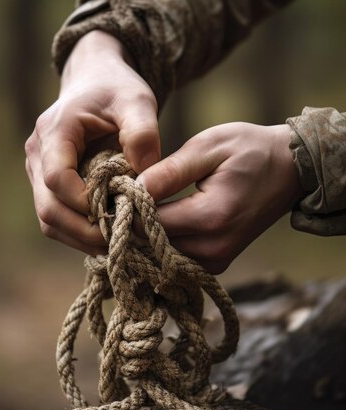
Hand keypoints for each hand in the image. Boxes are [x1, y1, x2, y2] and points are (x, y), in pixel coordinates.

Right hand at [25, 30, 159, 254]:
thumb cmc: (117, 89)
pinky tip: (107, 234)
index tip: (120, 214)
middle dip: (84, 231)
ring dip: (81, 237)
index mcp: (55, 131)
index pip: (58, 179)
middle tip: (122, 242)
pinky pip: (56, 217)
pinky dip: (79, 232)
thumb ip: (143, 134)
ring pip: (49, 219)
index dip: (86, 203)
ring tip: (117, 244)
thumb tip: (146, 177)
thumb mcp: (137, 101)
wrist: (95, 81)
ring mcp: (37, 170)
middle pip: (48, 208)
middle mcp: (37, 153)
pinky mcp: (46, 182)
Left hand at [137, 122, 302, 273]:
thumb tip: (133, 188)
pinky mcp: (217, 263)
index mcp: (212, 216)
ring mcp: (217, 260)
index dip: (127, 207)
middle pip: (150, 245)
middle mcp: (214, 247)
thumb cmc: (249, 149)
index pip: (148, 224)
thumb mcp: (209, 146)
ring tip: (142, 204)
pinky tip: (160, 218)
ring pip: (159, 256)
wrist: (291, 170)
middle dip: (132, 222)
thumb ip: (170, 171)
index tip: (119, 188)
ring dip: (145, 234)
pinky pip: (175, 259)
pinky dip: (162, 242)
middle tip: (123, 197)